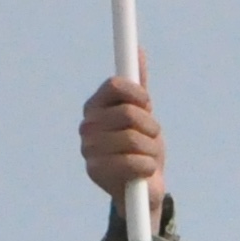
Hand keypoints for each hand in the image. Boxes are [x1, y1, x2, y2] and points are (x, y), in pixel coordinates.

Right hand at [81, 76, 162, 208]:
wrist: (142, 189)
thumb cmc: (142, 148)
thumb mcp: (143, 115)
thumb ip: (138, 86)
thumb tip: (137, 51)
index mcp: (96, 107)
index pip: (115, 85)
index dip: (138, 93)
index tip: (148, 104)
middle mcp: (87, 125)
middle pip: (130, 113)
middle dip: (151, 128)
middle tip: (149, 139)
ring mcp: (89, 149)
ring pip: (135, 138)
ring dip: (152, 150)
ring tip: (146, 157)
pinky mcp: (96, 172)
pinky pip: (136, 162)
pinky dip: (148, 167)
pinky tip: (142, 172)